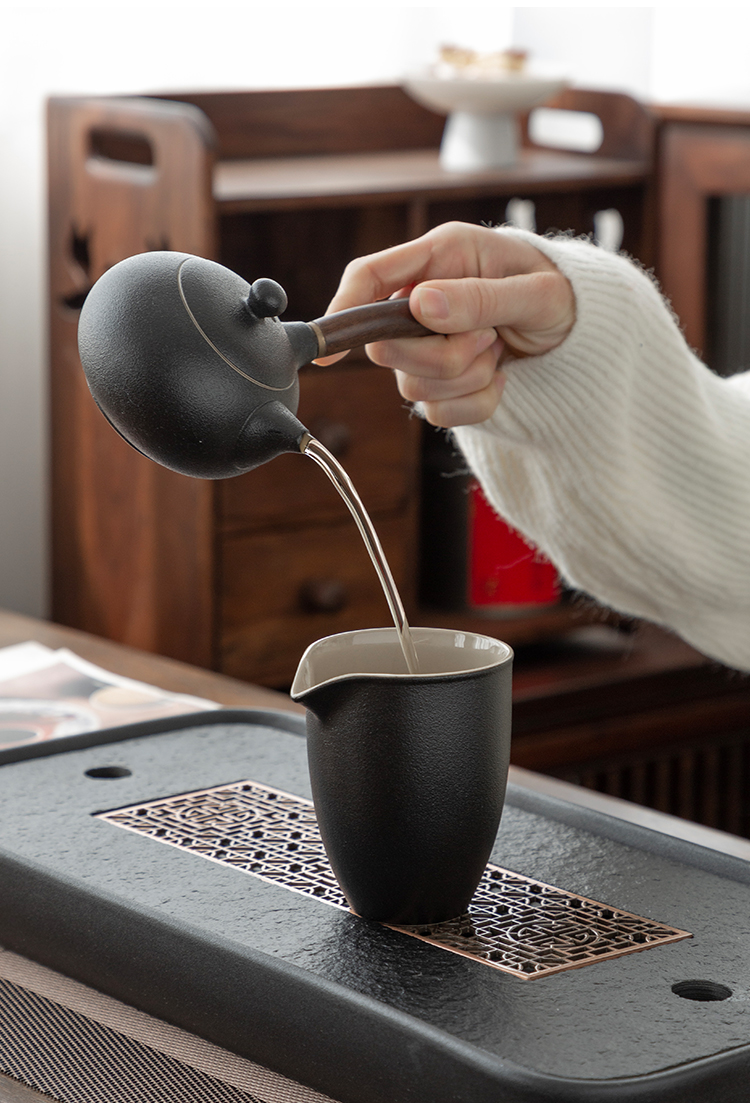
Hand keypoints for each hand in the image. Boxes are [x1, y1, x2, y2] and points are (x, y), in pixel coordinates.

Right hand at [317, 221, 574, 426]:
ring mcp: (428, 344)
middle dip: (441, 355)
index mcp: (440, 258)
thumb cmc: (561, 292)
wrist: (581, 329)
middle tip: (489, 337)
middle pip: (386, 346)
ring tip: (499, 350)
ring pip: (412, 384)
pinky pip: (438, 412)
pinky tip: (498, 377)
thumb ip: (479, 297)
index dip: (342, 309)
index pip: (369, 277)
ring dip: (465, 378)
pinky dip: (476, 403)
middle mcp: (424, 300)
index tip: (327, 349)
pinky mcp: (442, 382)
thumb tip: (421, 305)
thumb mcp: (536, 290)